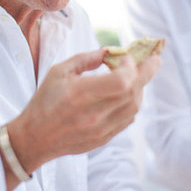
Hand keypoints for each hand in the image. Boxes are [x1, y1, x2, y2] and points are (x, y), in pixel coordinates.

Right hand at [8, 49, 160, 174]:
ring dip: (140, 88)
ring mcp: (100, 130)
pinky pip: (128, 119)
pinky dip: (133, 103)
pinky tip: (130, 93)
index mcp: (80, 95)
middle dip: (147, 73)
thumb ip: (86, 59)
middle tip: (156, 59)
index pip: (120, 81)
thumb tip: (110, 52)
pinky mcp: (104, 139)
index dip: (129, 66)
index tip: (125, 57)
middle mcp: (93, 114)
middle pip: (133, 93)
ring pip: (134, 107)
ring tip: (139, 75)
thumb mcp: (59, 72)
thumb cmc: (44, 100)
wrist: (35, 138)